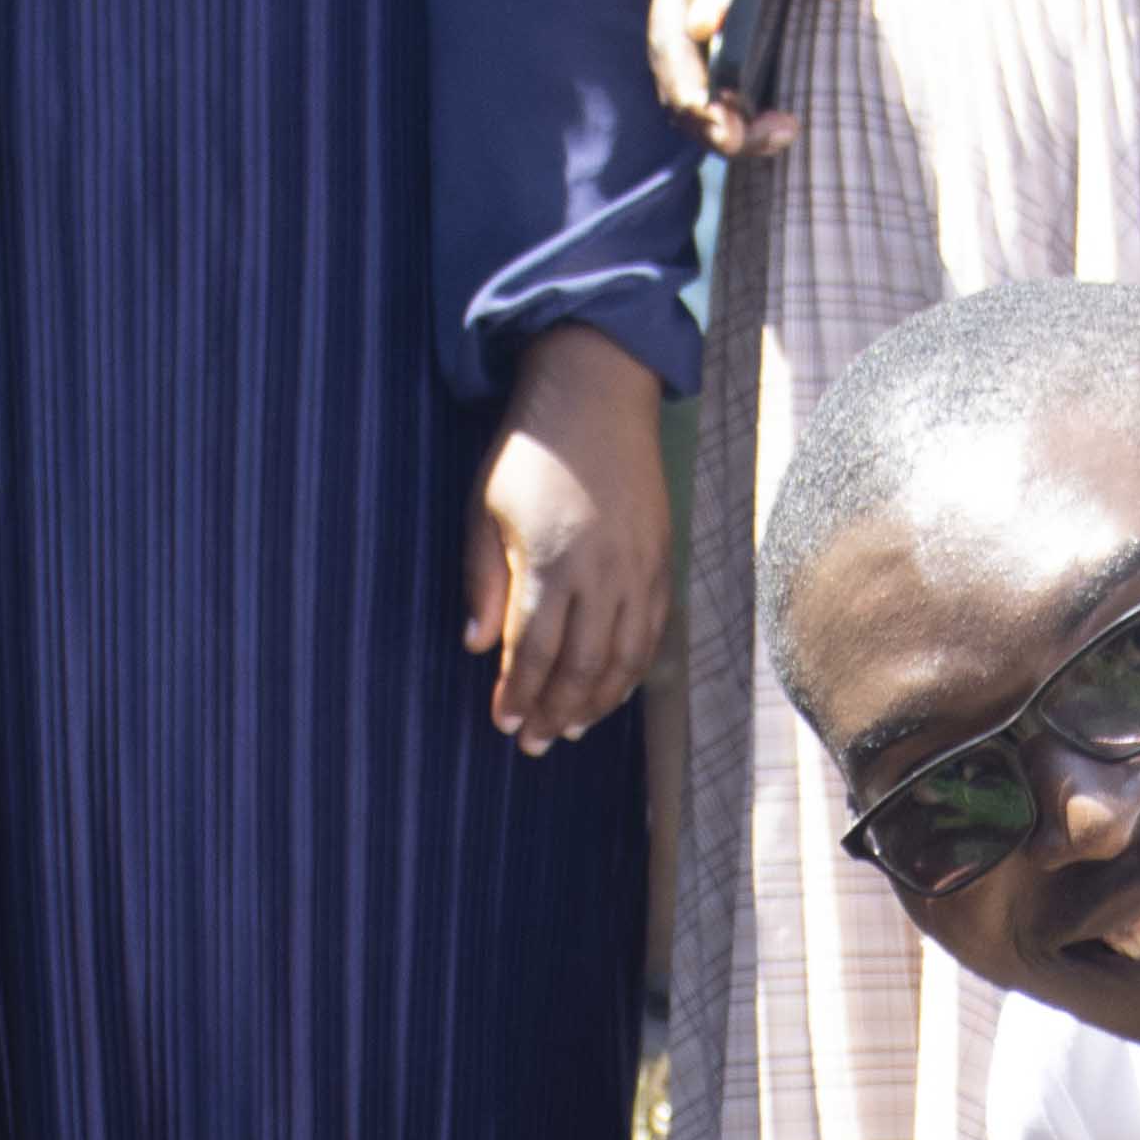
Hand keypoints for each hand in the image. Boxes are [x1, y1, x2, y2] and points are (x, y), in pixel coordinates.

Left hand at [472, 323, 670, 753]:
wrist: (597, 396)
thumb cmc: (529, 453)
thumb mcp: (485, 510)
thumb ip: (483, 581)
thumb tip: (478, 646)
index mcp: (551, 561)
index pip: (534, 650)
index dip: (518, 694)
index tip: (503, 723)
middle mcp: (601, 573)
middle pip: (581, 666)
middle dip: (554, 711)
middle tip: (534, 744)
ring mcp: (638, 569)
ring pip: (623, 658)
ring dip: (596, 702)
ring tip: (570, 728)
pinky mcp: (661, 561)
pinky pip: (651, 634)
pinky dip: (631, 671)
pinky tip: (611, 691)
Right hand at [646, 0, 845, 155]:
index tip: (709, 26)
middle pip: (670, 31)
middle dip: (692, 84)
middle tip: (728, 129)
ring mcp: (674, 4)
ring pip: (671, 69)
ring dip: (700, 114)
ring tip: (745, 144)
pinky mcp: (683, 36)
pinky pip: (683, 84)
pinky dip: (709, 117)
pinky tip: (753, 137)